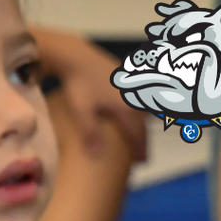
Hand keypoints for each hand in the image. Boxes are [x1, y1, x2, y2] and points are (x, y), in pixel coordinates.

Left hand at [34, 29, 146, 159]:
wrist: (77, 57)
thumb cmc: (79, 86)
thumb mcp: (82, 112)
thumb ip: (90, 133)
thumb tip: (96, 155)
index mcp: (125, 106)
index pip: (136, 133)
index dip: (139, 148)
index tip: (141, 162)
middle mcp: (133, 96)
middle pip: (143, 123)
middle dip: (143, 140)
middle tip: (143, 157)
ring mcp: (131, 85)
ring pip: (142, 110)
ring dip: (142, 125)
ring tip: (140, 138)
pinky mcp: (126, 78)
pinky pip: (137, 99)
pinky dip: (137, 111)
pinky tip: (134, 114)